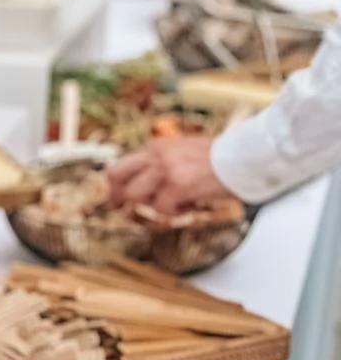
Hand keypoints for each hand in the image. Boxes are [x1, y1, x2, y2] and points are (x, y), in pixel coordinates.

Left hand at [106, 134, 226, 216]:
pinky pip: (161, 210)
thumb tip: (143, 184)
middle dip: (115, 195)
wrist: (244, 157)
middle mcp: (157, 155)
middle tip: (119, 208)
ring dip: (151, 206)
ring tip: (173, 205)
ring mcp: (166, 170)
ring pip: (135, 196)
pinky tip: (191, 207)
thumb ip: (161, 163)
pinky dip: (175, 213)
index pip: (122, 164)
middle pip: (116, 175)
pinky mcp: (178, 186)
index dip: (116, 184)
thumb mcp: (183, 151)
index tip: (116, 197)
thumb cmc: (219, 158)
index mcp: (156, 146)